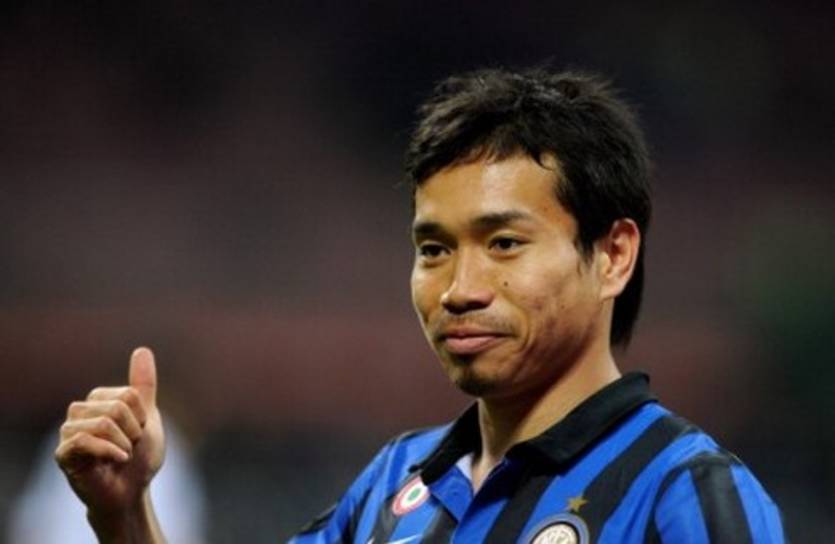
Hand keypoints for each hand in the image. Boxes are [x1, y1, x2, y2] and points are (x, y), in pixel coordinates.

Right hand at [55, 347, 165, 516]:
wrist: (131, 491)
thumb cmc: (139, 455)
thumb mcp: (148, 416)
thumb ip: (143, 385)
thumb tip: (141, 350)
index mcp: (98, 398)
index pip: (129, 395)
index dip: (142, 417)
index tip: (139, 432)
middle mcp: (79, 411)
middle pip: (117, 407)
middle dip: (133, 432)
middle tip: (130, 447)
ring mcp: (68, 431)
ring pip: (104, 423)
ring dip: (124, 444)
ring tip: (123, 455)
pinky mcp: (63, 453)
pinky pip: (86, 441)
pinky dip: (111, 452)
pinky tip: (119, 460)